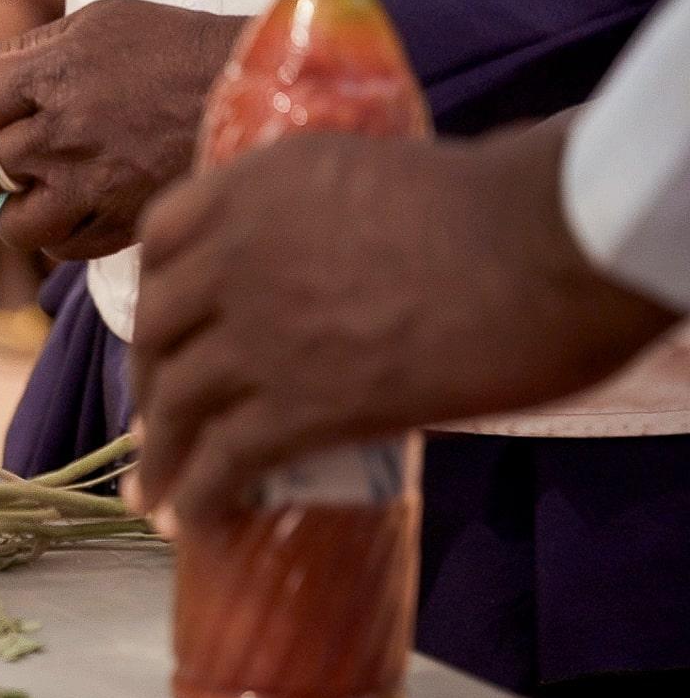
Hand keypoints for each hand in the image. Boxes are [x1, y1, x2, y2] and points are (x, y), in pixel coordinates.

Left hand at [0, 0, 243, 260]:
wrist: (254, 92)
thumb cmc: (173, 49)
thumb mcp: (97, 25)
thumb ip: (19, 47)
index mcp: (52, 76)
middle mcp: (64, 135)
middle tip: (16, 150)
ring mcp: (91, 186)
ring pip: (10, 224)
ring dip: (17, 208)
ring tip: (42, 187)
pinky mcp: (120, 224)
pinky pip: (60, 249)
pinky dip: (60, 233)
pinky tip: (78, 205)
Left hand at [130, 121, 677, 525]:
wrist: (549, 251)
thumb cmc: (496, 208)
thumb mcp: (368, 177)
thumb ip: (319, 218)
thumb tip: (318, 267)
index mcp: (253, 187)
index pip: (161, 237)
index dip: (153, 290)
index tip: (160, 325)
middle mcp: (235, 256)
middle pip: (158, 327)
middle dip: (149, 379)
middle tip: (154, 417)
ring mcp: (258, 333)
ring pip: (176, 401)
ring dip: (161, 452)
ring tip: (157, 488)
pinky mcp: (298, 406)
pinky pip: (224, 458)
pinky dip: (201, 495)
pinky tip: (197, 520)